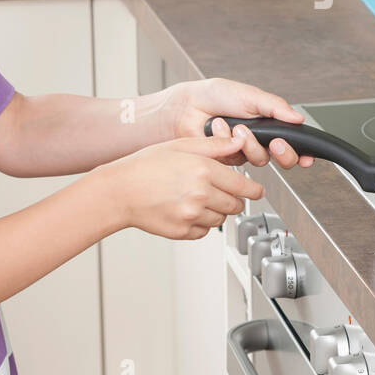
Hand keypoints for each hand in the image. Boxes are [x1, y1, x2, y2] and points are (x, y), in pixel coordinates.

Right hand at [101, 130, 263, 239]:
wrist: (119, 191)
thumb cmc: (145, 166)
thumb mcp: (181, 145)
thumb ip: (214, 146)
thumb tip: (239, 142)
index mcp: (204, 170)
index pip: (245, 187)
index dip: (253, 189)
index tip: (255, 190)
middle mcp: (200, 195)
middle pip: (236, 205)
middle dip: (233, 199)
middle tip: (219, 191)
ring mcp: (191, 215)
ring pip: (221, 219)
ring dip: (216, 211)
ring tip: (196, 198)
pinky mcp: (182, 232)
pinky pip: (204, 231)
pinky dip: (200, 223)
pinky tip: (185, 209)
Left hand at [167, 77, 315, 170]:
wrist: (187, 106)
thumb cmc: (215, 96)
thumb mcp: (251, 96)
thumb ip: (276, 107)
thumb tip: (298, 117)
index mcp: (267, 123)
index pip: (292, 142)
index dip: (302, 152)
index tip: (308, 157)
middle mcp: (258, 139)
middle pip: (283, 158)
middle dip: (283, 153)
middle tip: (276, 143)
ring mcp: (243, 151)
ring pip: (260, 159)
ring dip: (250, 143)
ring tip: (237, 127)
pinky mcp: (227, 160)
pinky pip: (237, 159)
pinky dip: (228, 142)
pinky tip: (219, 129)